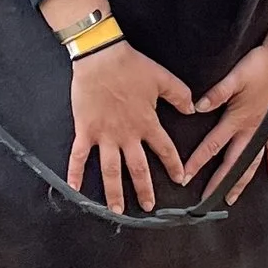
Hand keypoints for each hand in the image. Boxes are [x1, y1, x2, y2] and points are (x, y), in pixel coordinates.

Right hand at [67, 39, 195, 214]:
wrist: (100, 57)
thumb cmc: (131, 66)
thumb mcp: (162, 78)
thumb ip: (180, 95)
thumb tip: (193, 109)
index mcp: (147, 123)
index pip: (165, 150)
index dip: (173, 166)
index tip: (179, 179)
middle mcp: (127, 135)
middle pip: (138, 169)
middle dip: (144, 190)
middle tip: (148, 207)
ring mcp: (105, 135)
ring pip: (111, 170)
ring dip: (114, 192)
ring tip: (117, 210)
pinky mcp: (85, 131)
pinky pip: (79, 156)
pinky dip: (75, 173)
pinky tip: (74, 189)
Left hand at [182, 0, 267, 203]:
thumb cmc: (258, 64)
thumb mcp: (234, 77)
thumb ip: (216, 94)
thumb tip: (197, 108)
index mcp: (237, 119)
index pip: (213, 146)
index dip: (198, 162)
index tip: (185, 178)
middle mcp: (251, 129)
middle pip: (232, 162)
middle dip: (219, 182)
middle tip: (206, 200)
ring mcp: (264, 128)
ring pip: (252, 162)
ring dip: (242, 181)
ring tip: (232, 197)